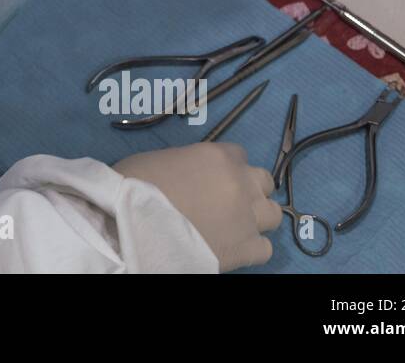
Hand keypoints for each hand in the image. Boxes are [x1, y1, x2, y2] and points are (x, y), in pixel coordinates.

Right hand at [113, 143, 280, 270]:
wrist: (131, 225)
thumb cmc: (134, 186)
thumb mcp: (162, 159)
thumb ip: (189, 163)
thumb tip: (192, 176)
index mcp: (219, 156)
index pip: (239, 155)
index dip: (226, 167)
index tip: (212, 178)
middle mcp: (240, 183)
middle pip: (264, 182)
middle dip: (248, 190)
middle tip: (227, 201)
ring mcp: (247, 217)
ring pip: (273, 213)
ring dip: (256, 217)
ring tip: (234, 226)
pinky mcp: (245, 249)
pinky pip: (265, 248)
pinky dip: (251, 248)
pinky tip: (231, 248)